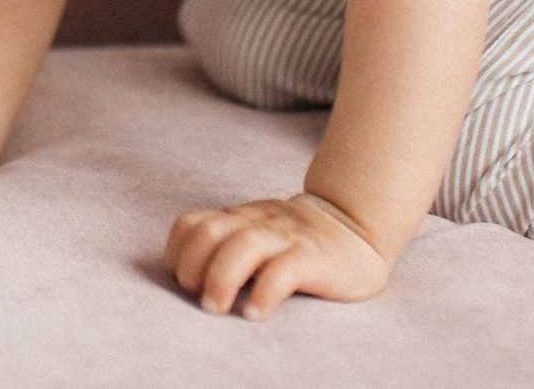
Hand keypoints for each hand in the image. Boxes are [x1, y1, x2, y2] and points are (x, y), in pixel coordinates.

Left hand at [165, 194, 389, 315]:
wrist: (355, 228)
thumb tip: (188, 281)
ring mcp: (286, 237)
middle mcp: (257, 223)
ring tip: (218, 309)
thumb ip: (226, 246)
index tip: (183, 282)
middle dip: (193, 269)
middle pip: (208, 232)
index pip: (190, 225)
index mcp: (238, 219)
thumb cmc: (296, 242)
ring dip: (221, 279)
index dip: (178, 255)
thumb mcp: (255, 234)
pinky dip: (263, 293)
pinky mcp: (313, 258)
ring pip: (243, 245)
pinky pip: (283, 270)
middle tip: (203, 301)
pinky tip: (255, 314)